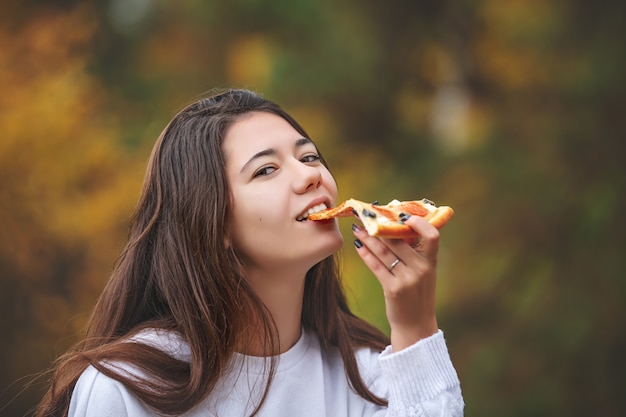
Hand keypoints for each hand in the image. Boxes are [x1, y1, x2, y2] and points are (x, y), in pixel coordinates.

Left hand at [352, 215, 439, 350]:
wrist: (416, 326)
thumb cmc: (418, 294)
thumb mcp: (423, 273)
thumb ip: (414, 253)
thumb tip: (394, 227)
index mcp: (431, 261)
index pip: (432, 236)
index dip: (419, 224)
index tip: (402, 215)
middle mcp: (421, 269)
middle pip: (397, 241)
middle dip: (380, 226)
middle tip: (366, 215)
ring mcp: (407, 279)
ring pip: (384, 252)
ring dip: (368, 238)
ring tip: (357, 228)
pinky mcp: (393, 289)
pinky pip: (376, 267)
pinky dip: (366, 254)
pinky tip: (358, 246)